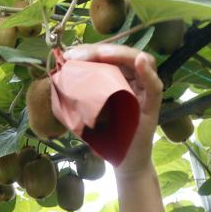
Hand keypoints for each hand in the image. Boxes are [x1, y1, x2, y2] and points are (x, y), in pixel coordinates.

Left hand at [65, 44, 162, 176]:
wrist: (121, 160)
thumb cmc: (105, 135)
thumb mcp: (87, 110)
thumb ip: (78, 93)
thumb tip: (55, 76)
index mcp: (119, 78)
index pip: (107, 56)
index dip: (89, 52)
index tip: (69, 55)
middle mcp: (134, 80)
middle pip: (122, 55)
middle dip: (99, 51)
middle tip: (77, 55)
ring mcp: (145, 91)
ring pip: (141, 61)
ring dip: (120, 54)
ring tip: (102, 53)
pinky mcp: (152, 106)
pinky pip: (154, 86)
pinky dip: (148, 72)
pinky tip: (140, 61)